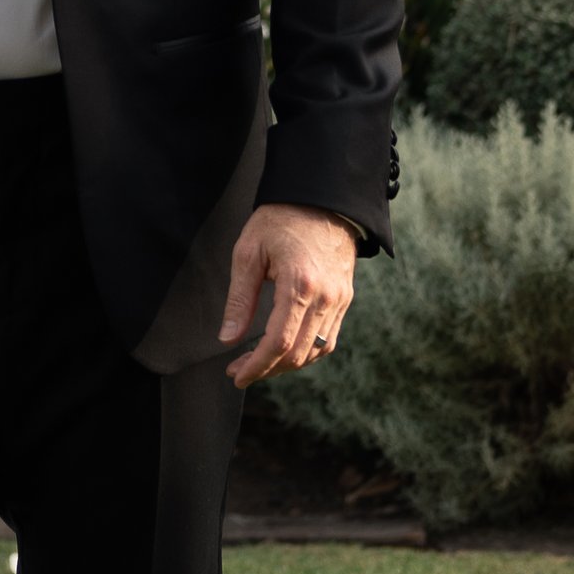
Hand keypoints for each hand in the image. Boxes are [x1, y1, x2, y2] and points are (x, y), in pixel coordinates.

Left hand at [220, 203, 358, 387]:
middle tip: (239, 371)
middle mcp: (326, 297)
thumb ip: (240, 299)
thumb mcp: (249, 253)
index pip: (278, 343)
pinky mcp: (345, 298)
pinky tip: (286, 351)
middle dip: (267, 370)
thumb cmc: (281, 220)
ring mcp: (339, 299)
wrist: (323, 198)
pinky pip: (329, 339)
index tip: (237, 375)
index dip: (256, 366)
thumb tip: (228, 339)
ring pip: (315, 351)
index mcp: (300, 284)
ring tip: (259, 363)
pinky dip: (307, 352)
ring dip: (286, 365)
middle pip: (297, 353)